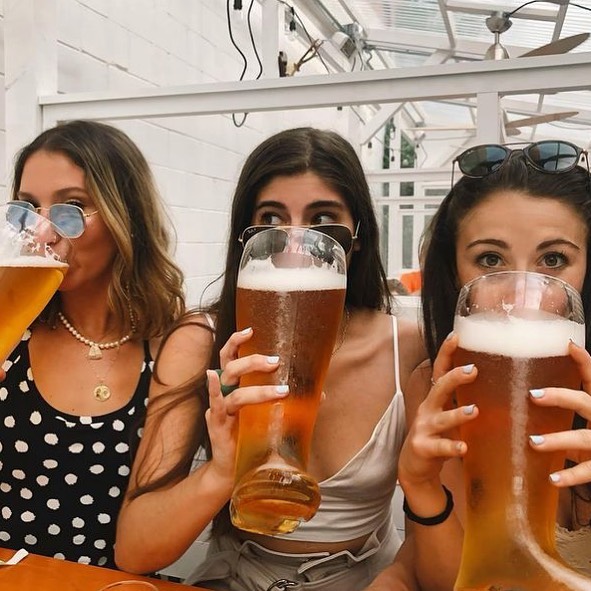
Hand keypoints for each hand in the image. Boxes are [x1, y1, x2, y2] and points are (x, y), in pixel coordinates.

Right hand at [205, 328, 288, 478]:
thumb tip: (320, 394)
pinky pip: (216, 405)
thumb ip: (289, 401)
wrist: (237, 469)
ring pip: (232, 389)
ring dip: (256, 388)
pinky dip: (213, 391)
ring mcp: (219, 407)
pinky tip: (215, 380)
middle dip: (253, 361)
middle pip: (232, 367)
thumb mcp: (269, 415)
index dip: (237, 341)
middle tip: (276, 362)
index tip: (251, 330)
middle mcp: (224, 392)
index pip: (231, 357)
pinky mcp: (217, 425)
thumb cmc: (254, 436)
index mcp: (234, 385)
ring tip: (282, 391)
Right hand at [399, 334, 478, 489]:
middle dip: (454, 378)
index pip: (440, 371)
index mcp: (436, 399)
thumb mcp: (448, 416)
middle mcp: (428, 409)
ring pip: (442, 419)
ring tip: (474, 411)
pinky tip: (463, 447)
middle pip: (439, 388)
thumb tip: (505, 390)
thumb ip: (467, 403)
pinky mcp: (423, 448)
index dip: (446, 353)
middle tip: (473, 370)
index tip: (456, 336)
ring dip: (458, 414)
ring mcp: (424, 428)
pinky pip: (440, 447)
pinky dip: (452, 446)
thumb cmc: (437, 437)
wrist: (414, 466)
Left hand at [528, 340, 590, 486]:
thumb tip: (523, 397)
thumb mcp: (587, 420)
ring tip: (532, 441)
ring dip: (557, 440)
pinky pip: (589, 471)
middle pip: (584, 402)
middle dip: (560, 397)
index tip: (568, 345)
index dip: (584, 361)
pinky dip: (570, 475)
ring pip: (582, 437)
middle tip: (532, 395)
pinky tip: (552, 478)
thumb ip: (565, 411)